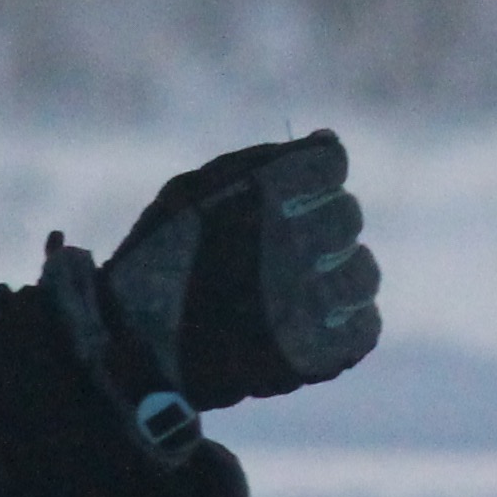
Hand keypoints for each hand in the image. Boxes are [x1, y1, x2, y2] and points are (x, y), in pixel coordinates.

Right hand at [41, 130, 381, 441]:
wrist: (132, 349)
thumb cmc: (160, 260)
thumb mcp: (193, 189)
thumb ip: (263, 160)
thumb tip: (328, 140)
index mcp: (261, 196)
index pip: (329, 165)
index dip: (310, 177)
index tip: (288, 196)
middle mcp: (293, 245)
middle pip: (346, 215)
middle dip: (319, 224)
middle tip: (282, 246)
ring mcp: (309, 305)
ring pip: (363, 273)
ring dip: (336, 274)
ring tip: (298, 287)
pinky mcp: (315, 356)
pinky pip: (364, 328)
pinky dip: (343, 323)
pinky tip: (312, 321)